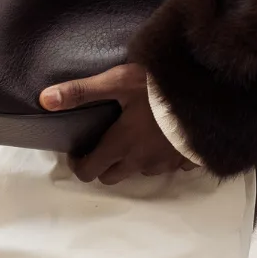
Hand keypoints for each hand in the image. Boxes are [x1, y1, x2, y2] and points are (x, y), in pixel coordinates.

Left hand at [41, 63, 195, 183]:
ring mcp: (166, 162)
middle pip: (113, 176)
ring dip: (133, 161)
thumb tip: (45, 100)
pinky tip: (164, 139)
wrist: (211, 93)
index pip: (90, 170)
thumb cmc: (161, 87)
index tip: (78, 151)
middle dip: (103, 165)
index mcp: (121, 144)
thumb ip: (81, 91)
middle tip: (103, 144)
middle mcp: (141, 160)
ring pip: (141, 171)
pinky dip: (162, 157)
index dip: (79, 164)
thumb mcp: (118, 81)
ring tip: (134, 137)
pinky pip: (170, 166)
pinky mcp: (189, 160)